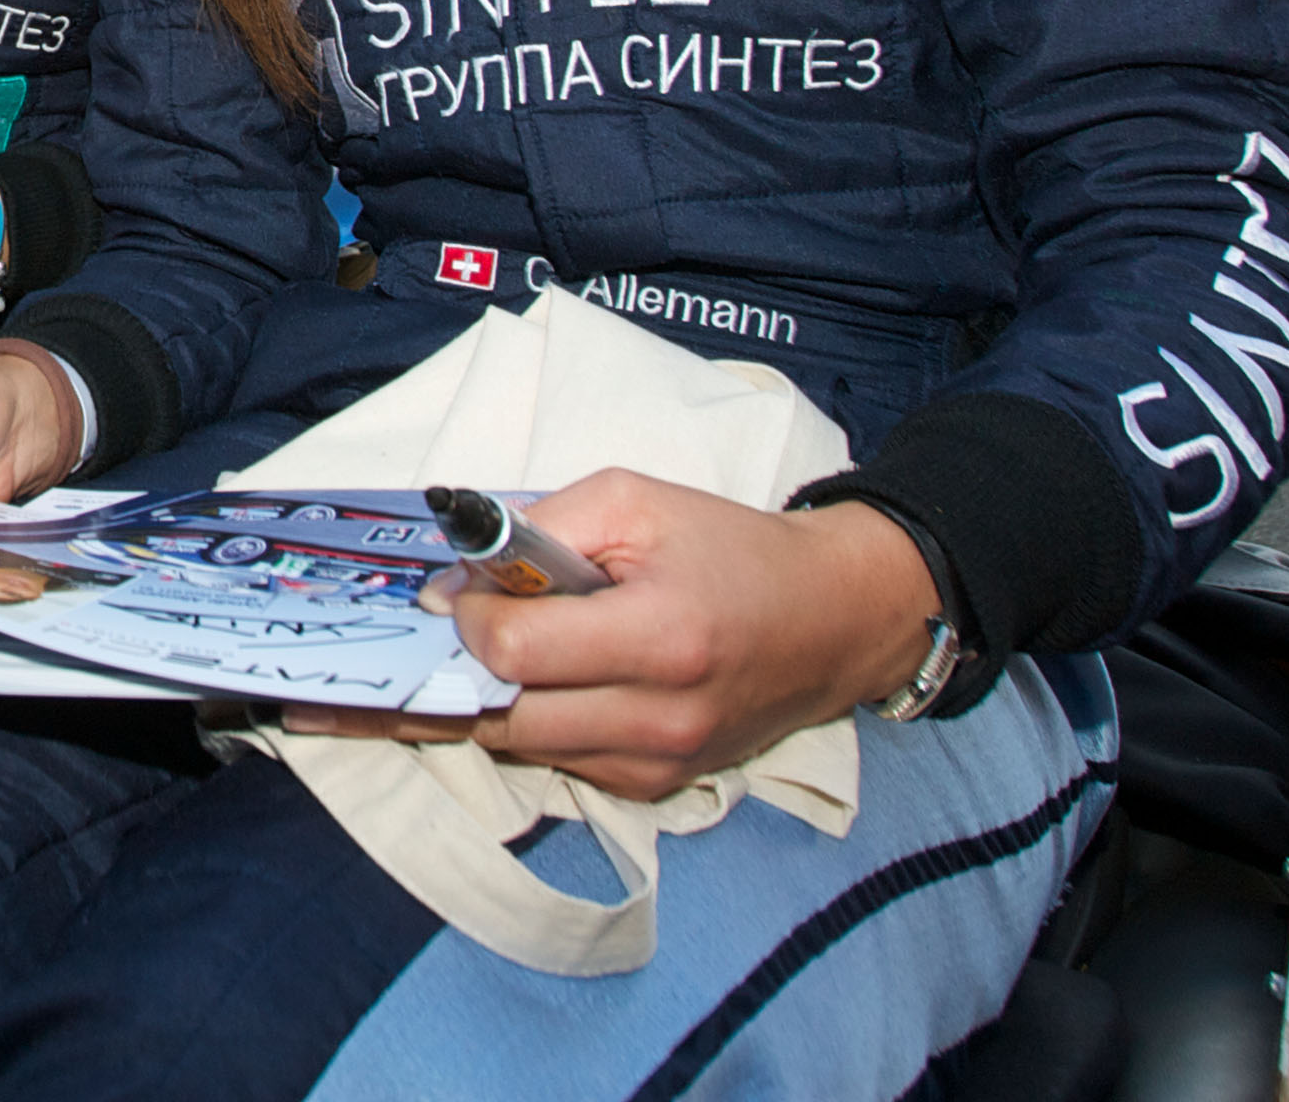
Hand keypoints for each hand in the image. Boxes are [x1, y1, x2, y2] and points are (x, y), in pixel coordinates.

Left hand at [281, 471, 942, 800]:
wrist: (833, 620)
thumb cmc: (728, 550)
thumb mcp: (632, 501)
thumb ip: (535, 531)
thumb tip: (455, 578)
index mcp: (661, 638)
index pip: (513, 653)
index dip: (469, 616)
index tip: (466, 588)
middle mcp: (661, 719)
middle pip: (502, 716)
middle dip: (470, 665)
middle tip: (474, 622)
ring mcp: (659, 766)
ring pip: (520, 748)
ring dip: (498, 699)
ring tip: (519, 647)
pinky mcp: (657, 788)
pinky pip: (558, 764)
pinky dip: (540, 725)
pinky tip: (561, 681)